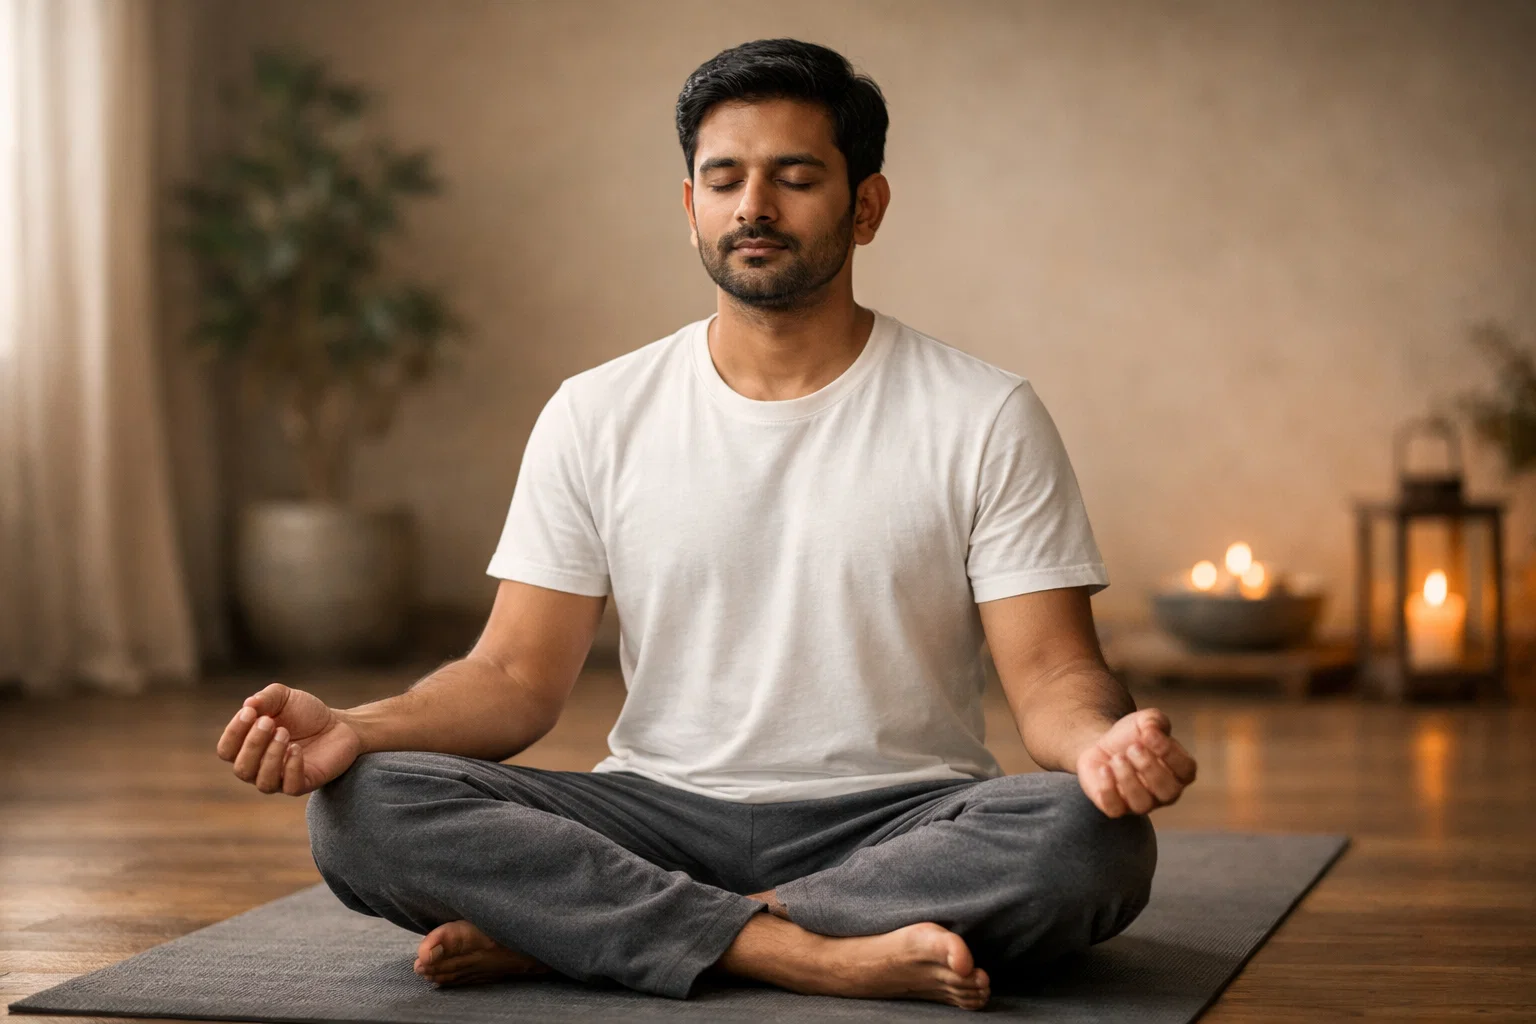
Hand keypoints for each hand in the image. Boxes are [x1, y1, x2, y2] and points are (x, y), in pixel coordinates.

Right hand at [216, 682, 361, 795]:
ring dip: (271, 756)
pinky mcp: (304, 783)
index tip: (250, 712)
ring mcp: (281, 779)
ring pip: (263, 782)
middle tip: (269, 722)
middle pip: (241, 769)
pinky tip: (297, 749)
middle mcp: (259, 768)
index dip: (234, 732)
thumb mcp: (284, 697)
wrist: (340, 724)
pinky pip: (290, 787)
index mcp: (248, 748)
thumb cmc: (305, 713)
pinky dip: (291, 768)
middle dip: (253, 744)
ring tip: (285, 733)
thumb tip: (248, 705)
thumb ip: (264, 698)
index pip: (226, 751)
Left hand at [1075, 707, 1196, 816]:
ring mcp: (1141, 803)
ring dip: (1128, 778)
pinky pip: (1115, 810)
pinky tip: (1104, 770)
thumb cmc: (1131, 736)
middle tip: (1132, 748)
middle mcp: (1164, 792)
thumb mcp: (1145, 720)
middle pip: (1168, 791)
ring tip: (1117, 758)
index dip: (1170, 752)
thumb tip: (1152, 729)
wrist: (1101, 745)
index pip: (1186, 770)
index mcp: (1178, 771)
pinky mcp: (1116, 807)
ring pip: (1142, 804)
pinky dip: (1108, 790)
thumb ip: (1154, 720)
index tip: (1149, 734)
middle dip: (1149, 767)